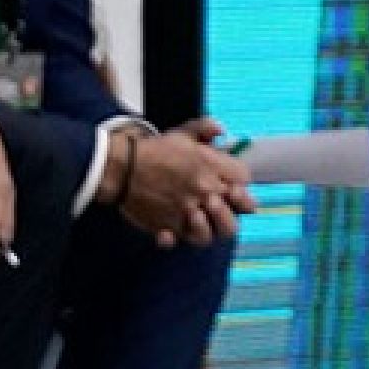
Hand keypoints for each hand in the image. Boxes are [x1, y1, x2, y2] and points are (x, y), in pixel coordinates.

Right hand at [110, 120, 253, 247]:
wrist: (123, 165)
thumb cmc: (156, 150)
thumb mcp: (183, 133)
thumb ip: (206, 127)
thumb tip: (222, 131)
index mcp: (211, 165)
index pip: (244, 180)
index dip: (241, 185)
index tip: (232, 188)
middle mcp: (204, 190)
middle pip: (237, 214)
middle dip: (233, 212)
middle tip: (217, 209)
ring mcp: (187, 210)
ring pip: (214, 234)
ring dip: (209, 229)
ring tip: (198, 221)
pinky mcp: (169, 225)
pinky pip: (181, 240)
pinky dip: (175, 239)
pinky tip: (168, 233)